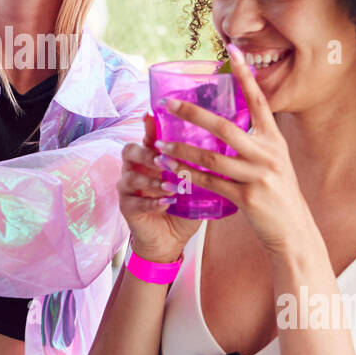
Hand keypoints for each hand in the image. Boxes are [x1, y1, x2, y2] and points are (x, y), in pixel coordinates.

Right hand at [116, 110, 201, 262]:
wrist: (170, 239)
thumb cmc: (183, 208)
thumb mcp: (194, 183)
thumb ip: (201, 165)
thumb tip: (229, 146)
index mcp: (150, 157)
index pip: (147, 137)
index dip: (149, 126)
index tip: (152, 115)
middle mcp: (135, 168)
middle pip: (130, 151)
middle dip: (147, 154)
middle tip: (164, 160)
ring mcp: (128, 188)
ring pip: (131, 176)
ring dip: (153, 181)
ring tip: (172, 186)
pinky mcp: (127, 207)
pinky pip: (135, 201)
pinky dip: (152, 202)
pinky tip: (166, 203)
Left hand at [154, 44, 317, 258]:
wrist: (294, 231)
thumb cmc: (278, 193)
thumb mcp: (274, 161)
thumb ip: (255, 141)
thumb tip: (229, 119)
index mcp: (274, 140)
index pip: (258, 100)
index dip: (245, 75)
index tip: (232, 50)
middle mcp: (268, 154)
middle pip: (225, 127)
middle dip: (193, 114)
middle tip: (168, 105)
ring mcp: (258, 176)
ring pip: (212, 158)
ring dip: (182, 151)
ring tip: (160, 145)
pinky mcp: (248, 199)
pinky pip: (212, 184)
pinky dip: (189, 177)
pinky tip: (172, 171)